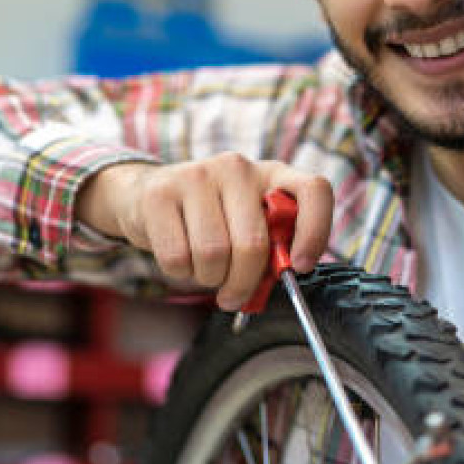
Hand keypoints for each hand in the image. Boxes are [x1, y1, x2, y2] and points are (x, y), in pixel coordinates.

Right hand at [75, 156, 333, 309]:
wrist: (148, 196)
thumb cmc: (212, 221)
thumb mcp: (249, 224)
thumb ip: (271, 247)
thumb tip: (284, 276)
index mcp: (272, 173)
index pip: (314, 189)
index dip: (315, 232)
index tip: (299, 266)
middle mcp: (238, 167)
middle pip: (253, 243)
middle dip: (243, 283)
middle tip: (233, 295)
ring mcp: (197, 175)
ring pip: (213, 254)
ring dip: (209, 279)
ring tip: (205, 269)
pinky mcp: (160, 193)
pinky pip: (178, 257)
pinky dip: (180, 273)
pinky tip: (181, 259)